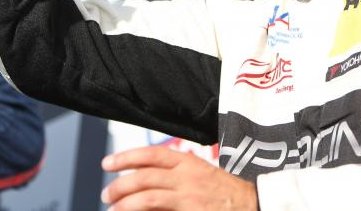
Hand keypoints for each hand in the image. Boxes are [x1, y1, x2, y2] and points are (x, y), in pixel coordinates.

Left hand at [101, 146, 256, 210]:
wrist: (253, 206)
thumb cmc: (225, 193)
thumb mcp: (201, 173)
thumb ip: (176, 173)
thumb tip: (144, 179)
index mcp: (188, 163)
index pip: (152, 154)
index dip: (126, 157)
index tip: (107, 163)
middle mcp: (187, 177)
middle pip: (144, 176)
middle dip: (120, 185)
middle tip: (106, 193)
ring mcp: (189, 198)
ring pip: (148, 197)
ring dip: (125, 203)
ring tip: (113, 208)